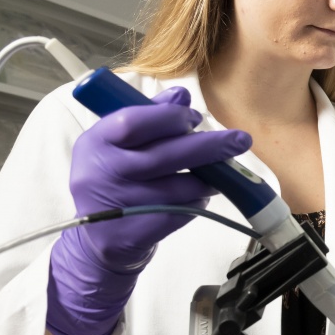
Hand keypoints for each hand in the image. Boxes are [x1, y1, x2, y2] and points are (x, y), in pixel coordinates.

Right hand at [46, 86, 252, 334]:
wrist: (99, 239)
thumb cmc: (115, 181)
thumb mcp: (120, 145)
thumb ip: (149, 116)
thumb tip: (181, 95)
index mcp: (95, 142)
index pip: (134, 121)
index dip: (170, 118)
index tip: (196, 118)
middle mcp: (101, 173)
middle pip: (165, 155)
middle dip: (209, 146)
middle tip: (239, 140)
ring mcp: (119, 205)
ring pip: (180, 187)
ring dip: (206, 180)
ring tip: (213, 177)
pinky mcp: (135, 233)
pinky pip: (181, 211)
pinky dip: (196, 203)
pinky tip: (197, 198)